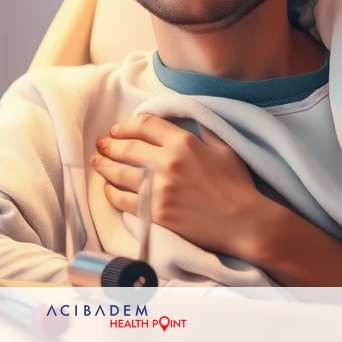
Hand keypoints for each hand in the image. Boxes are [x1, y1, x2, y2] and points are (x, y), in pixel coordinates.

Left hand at [92, 113, 260, 257]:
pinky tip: (108, 189)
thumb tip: (192, 118)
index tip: (118, 130)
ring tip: (98, 163)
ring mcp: (159, 189)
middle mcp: (167, 162)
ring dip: (105, 167)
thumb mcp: (225, 149)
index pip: (146, 125)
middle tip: (101, 145)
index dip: (128, 126)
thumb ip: (205, 131)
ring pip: (120, 173)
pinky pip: (123, 200)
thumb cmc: (238, 186)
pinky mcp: (155, 212)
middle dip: (110, 145)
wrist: (244, 223)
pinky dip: (112, 193)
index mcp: (184, 142)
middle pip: (128, 148)